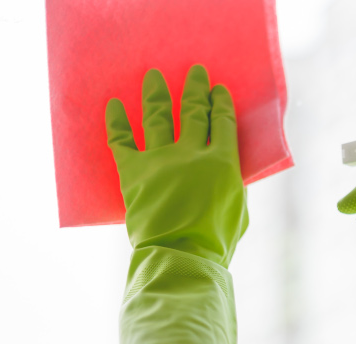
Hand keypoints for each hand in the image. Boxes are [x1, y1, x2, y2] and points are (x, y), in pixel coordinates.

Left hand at [107, 65, 246, 343]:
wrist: (181, 260)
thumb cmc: (216, 244)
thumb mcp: (239, 213)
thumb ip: (234, 187)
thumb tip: (229, 172)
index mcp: (223, 164)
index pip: (223, 122)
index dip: (221, 102)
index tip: (218, 88)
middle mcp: (193, 154)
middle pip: (193, 111)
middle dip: (194, 88)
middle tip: (193, 72)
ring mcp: (162, 161)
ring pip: (159, 116)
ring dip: (157, 94)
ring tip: (154, 77)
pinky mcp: (134, 173)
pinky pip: (123, 140)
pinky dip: (118, 121)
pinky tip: (116, 105)